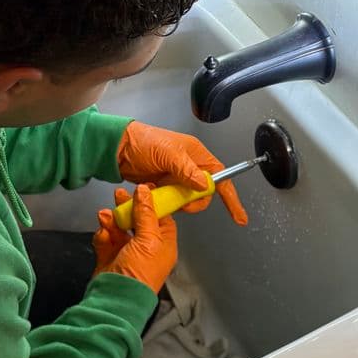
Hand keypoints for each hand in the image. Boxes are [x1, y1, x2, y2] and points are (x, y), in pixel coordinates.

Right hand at [92, 185, 176, 293]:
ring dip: (112, 221)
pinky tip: (101, 234)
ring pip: (120, 229)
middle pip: (139, 221)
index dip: (152, 203)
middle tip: (118, 195)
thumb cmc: (139, 272)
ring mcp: (128, 254)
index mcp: (163, 245)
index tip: (142, 188)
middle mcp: (147, 249)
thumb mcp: (148, 239)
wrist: (115, 299)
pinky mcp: (110, 259)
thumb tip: (144, 191)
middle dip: (128, 208)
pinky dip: (103, 236)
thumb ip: (146, 213)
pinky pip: (106, 240)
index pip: (161, 218)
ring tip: (104, 215)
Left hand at [117, 121, 248, 224]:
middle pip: (204, 193)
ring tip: (163, 194)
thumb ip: (187, 170)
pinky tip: (157, 196)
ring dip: (178, 202)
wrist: (119, 149)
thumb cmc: (143, 142)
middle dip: (194, 201)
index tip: (238, 216)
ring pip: (187, 200)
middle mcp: (189, 167)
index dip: (231, 197)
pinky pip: (173, 202)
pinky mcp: (164, 187)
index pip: (220, 176)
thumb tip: (204, 185)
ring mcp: (176, 178)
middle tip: (180, 201)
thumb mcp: (168, 153)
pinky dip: (167, 203)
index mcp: (196, 155)